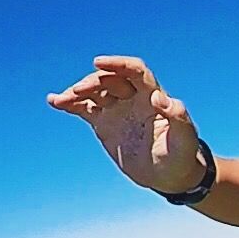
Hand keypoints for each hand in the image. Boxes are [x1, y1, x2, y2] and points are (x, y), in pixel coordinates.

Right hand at [47, 56, 205, 194]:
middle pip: (109, 79)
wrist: (169, 175)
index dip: (117, 63)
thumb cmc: (181, 156)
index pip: (134, 70)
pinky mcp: (104, 122)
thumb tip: (160, 97)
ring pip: (94, 92)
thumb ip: (177, 117)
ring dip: (77, 92)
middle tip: (78, 92)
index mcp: (152, 96)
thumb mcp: (185, 139)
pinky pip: (84, 108)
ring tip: (62, 100)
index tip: (97, 62)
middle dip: (92, 82)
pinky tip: (54, 101)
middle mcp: (133, 97)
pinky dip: (69, 104)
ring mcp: (117, 109)